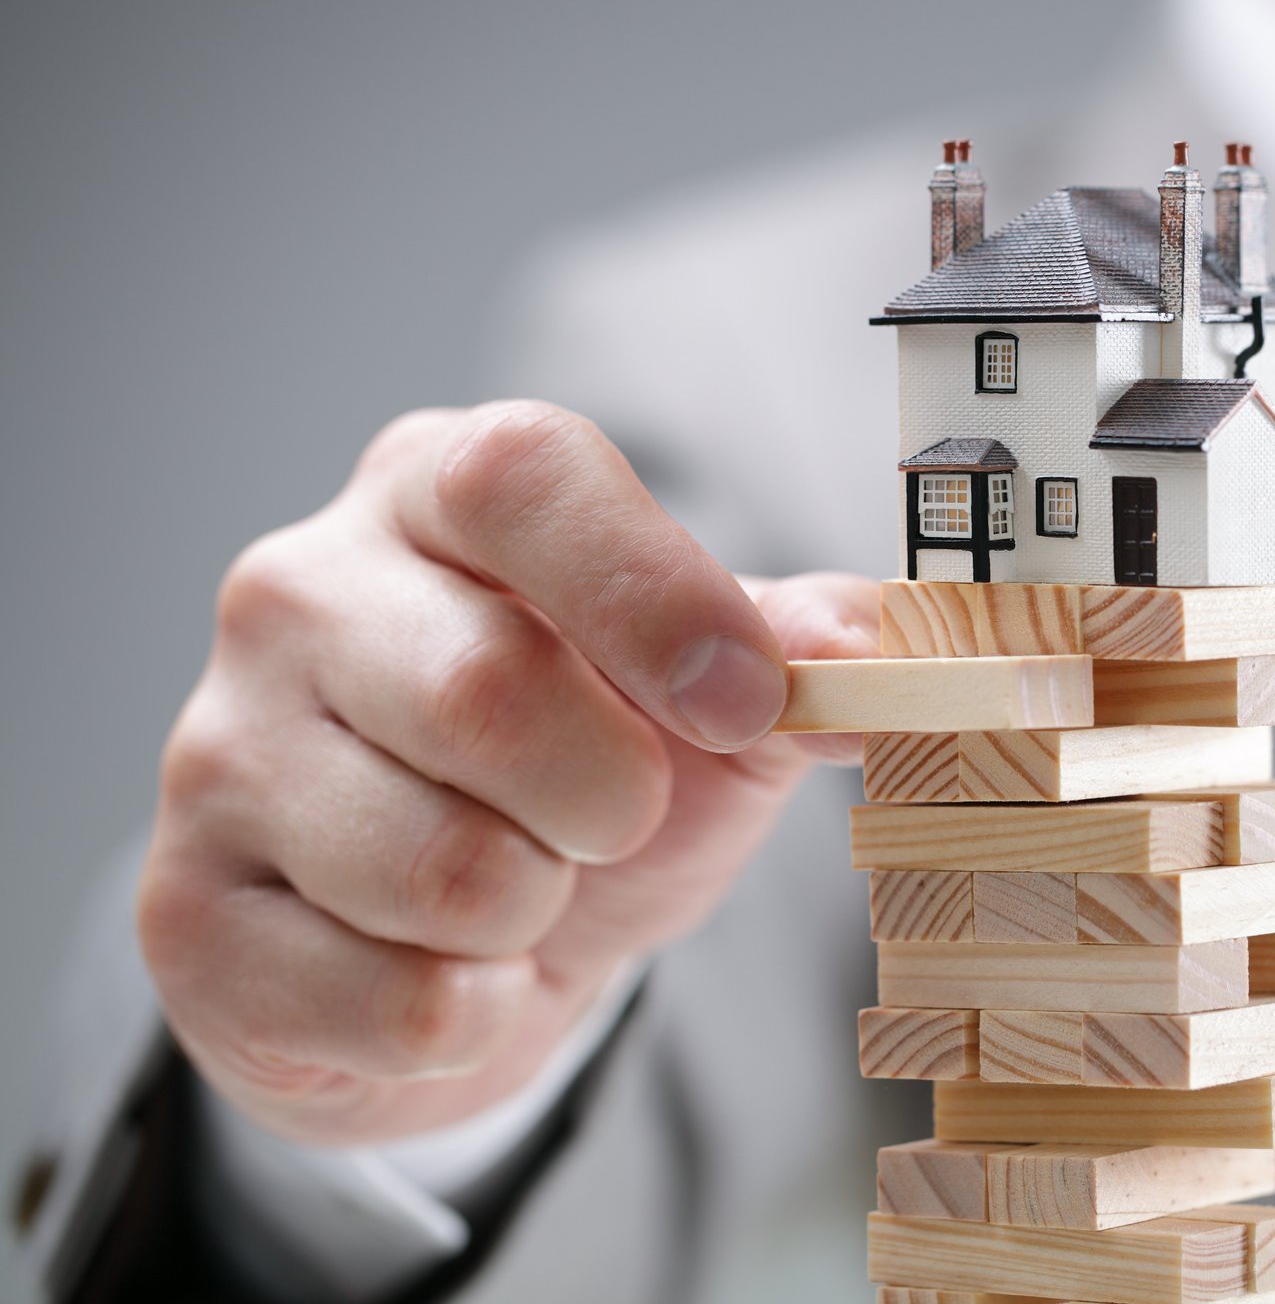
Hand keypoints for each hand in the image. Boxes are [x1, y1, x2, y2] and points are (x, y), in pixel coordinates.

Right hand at [139, 401, 876, 1146]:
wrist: (454, 950)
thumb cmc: (584, 785)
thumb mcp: (705, 706)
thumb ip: (795, 655)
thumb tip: (874, 639)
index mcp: (435, 494)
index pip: (523, 476)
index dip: (654, 592)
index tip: (745, 700)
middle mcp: (299, 591)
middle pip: (488, 691)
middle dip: (609, 797)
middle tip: (611, 818)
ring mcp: (218, 749)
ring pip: (442, 869)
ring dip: (537, 914)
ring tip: (518, 890)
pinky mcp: (183, 913)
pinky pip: (396, 1001)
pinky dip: (475, 1015)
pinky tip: (450, 971)